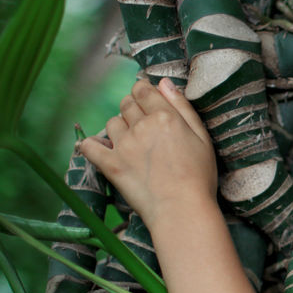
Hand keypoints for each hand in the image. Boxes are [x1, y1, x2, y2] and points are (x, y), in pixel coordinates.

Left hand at [78, 78, 217, 230]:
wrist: (182, 210)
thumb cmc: (199, 177)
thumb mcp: (202, 138)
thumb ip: (183, 107)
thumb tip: (164, 83)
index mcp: (165, 116)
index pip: (144, 91)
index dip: (143, 92)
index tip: (146, 100)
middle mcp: (141, 126)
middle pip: (126, 104)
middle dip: (132, 109)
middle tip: (143, 126)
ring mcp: (123, 145)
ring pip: (112, 123)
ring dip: (119, 128)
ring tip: (131, 144)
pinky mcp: (110, 164)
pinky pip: (89, 146)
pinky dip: (91, 145)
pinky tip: (100, 149)